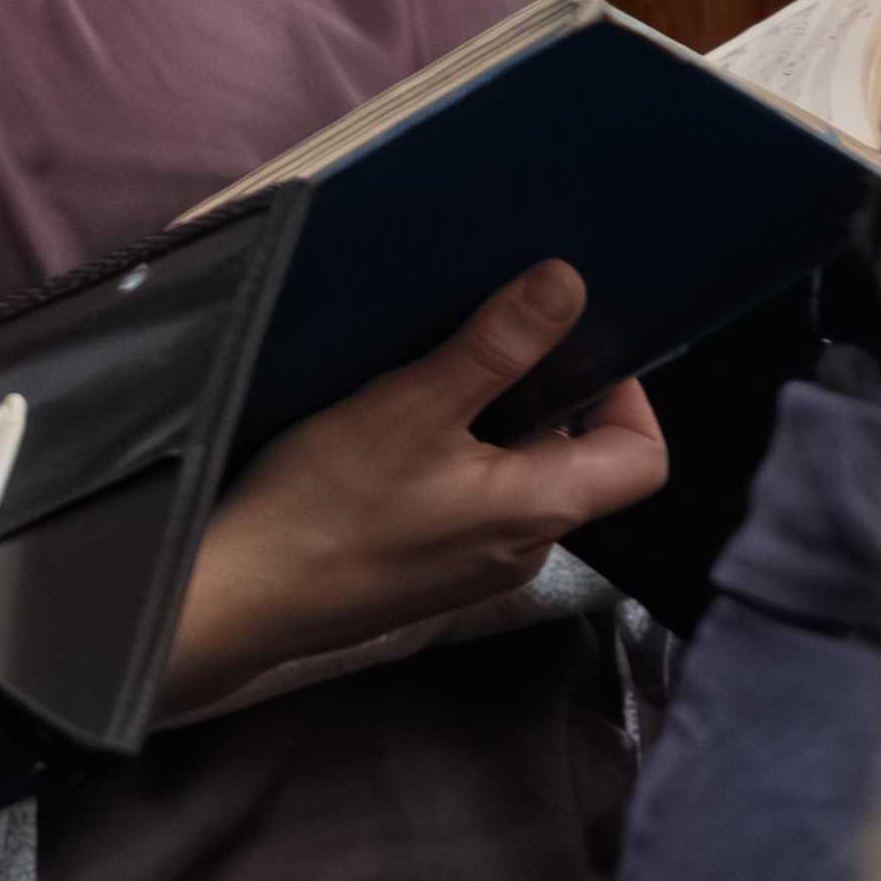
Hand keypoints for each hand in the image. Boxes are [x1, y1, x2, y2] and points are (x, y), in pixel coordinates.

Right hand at [169, 259, 670, 709]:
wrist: (236, 597)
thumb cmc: (327, 503)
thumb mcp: (411, 405)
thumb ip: (497, 346)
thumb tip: (569, 283)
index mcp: (543, 508)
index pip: (644, 456)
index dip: (627, 395)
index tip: (566, 349)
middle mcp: (527, 548)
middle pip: (577, 465)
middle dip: (541, 401)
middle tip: (477, 353)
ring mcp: (476, 570)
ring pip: (517, 484)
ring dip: (489, 433)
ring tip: (421, 395)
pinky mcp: (429, 577)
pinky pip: (471, 510)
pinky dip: (451, 467)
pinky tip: (385, 450)